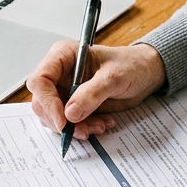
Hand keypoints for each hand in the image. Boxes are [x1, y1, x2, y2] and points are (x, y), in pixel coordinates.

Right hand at [27, 41, 165, 138]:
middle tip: (83, 130)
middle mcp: (59, 74)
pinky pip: (69, 123)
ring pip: (54, 117)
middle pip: (42, 103)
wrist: (145, 75)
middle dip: (61, 121)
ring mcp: (65, 91)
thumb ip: (92, 93)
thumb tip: (70, 113)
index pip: (40, 80)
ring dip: (75, 127)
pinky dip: (83, 128)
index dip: (47, 102)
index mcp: (63, 56)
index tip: (63, 121)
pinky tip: (102, 123)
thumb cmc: (131, 65)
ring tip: (99, 125)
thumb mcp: (114, 77)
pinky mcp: (74, 106)